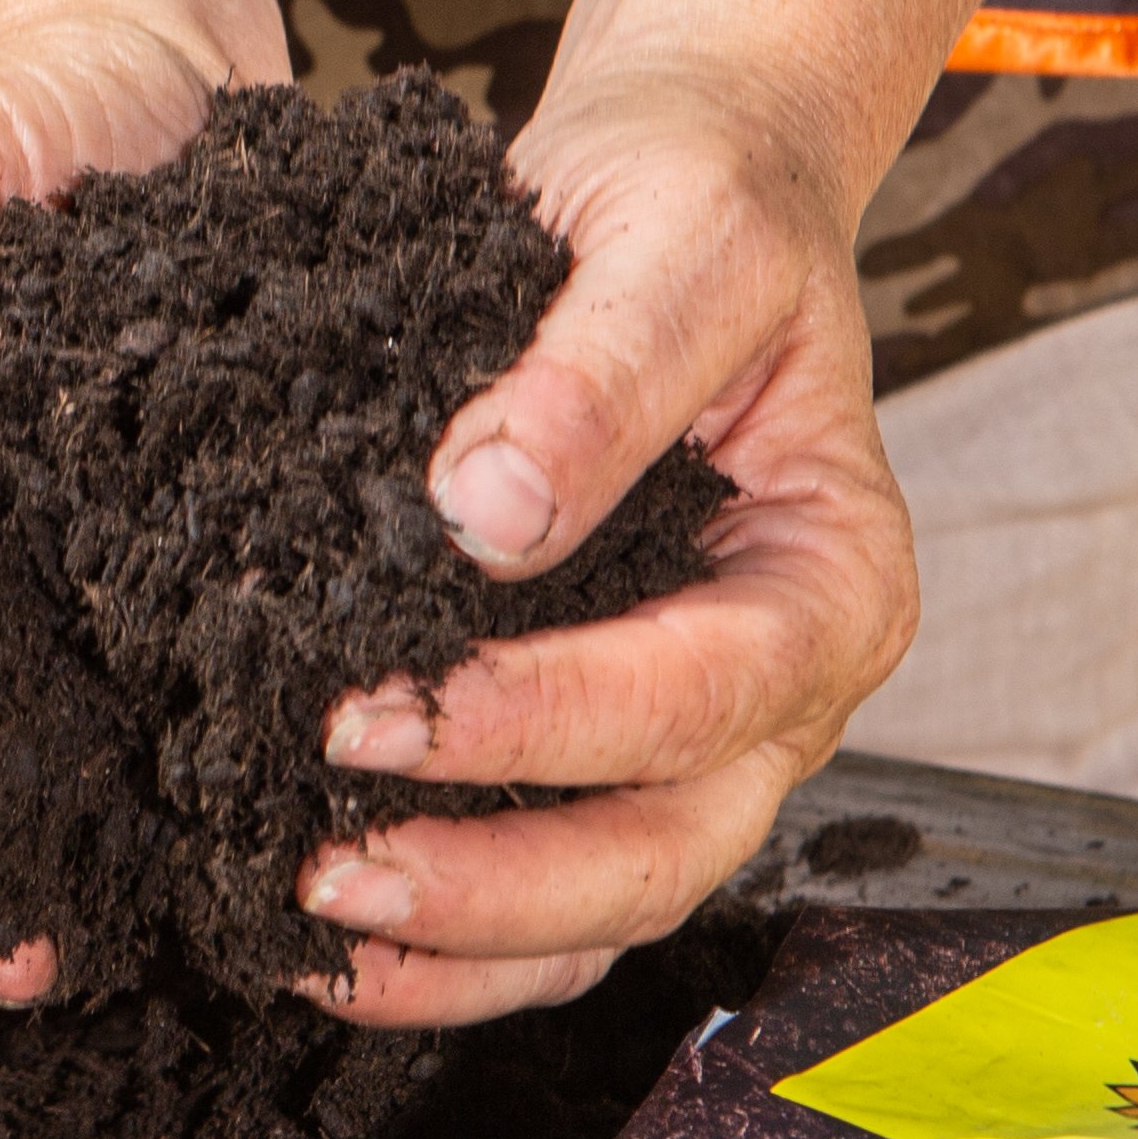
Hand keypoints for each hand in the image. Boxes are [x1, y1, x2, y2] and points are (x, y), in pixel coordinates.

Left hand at [286, 0, 1097, 1026]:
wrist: (676, 197)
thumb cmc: (693, 203)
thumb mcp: (674, 234)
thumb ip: (599, 370)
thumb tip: (489, 513)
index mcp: (834, 579)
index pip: (700, 694)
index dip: (541, 723)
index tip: (372, 710)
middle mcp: (785, 693)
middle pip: (665, 850)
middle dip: (494, 884)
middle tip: (325, 864)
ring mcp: (703, 745)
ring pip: (605, 909)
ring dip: (459, 941)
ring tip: (303, 920)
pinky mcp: (608, 756)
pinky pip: (546, 899)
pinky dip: (445, 941)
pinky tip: (315, 937)